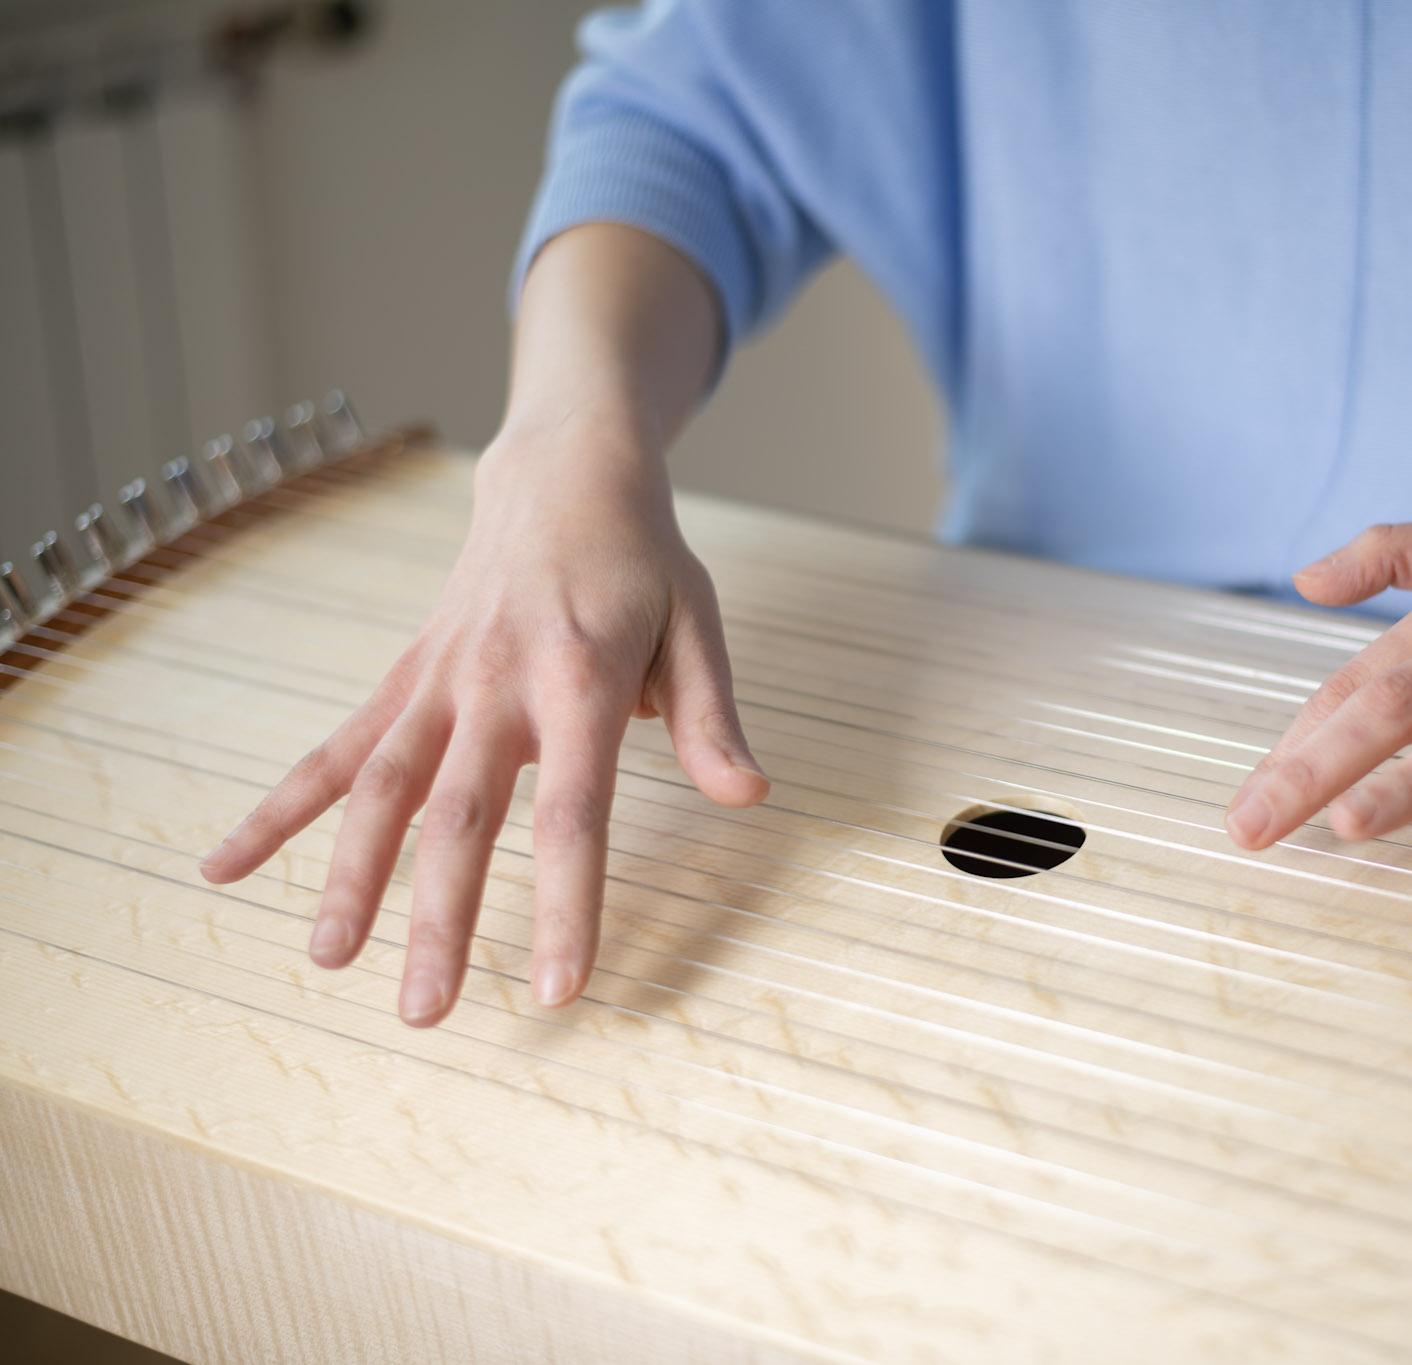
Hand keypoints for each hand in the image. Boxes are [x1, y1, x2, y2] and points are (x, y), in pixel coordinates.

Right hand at [199, 434, 767, 1025]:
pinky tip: (225, 869)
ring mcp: (438, 681)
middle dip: (439, 919)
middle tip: (427, 1013)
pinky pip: (333, 748)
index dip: (567, 905)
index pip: (573, 813)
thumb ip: (711, 717)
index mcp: (578, 680)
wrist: (563, 475)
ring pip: (380, 788)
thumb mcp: (697, 623)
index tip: (559, 990)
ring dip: (350, 878)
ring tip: (328, 964)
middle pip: (461, 819)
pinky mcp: (406, 678)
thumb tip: (747, 797)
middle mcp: (495, 684)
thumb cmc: (641, 561)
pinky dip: (278, 809)